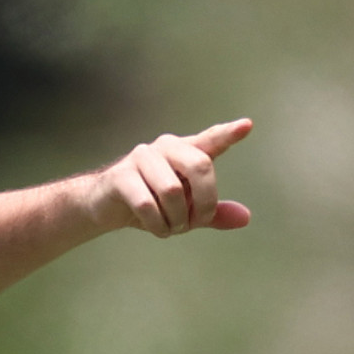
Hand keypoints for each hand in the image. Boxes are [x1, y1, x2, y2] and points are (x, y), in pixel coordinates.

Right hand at [97, 118, 253, 236]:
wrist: (106, 207)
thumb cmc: (152, 204)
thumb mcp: (186, 212)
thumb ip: (213, 213)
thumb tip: (245, 218)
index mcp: (184, 152)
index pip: (209, 141)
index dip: (228, 134)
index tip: (247, 125)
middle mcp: (165, 148)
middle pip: (200, 166)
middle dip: (204, 203)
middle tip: (195, 223)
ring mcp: (142, 158)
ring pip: (173, 192)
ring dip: (176, 220)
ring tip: (170, 227)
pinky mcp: (121, 176)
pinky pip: (148, 205)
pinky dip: (157, 225)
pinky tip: (155, 227)